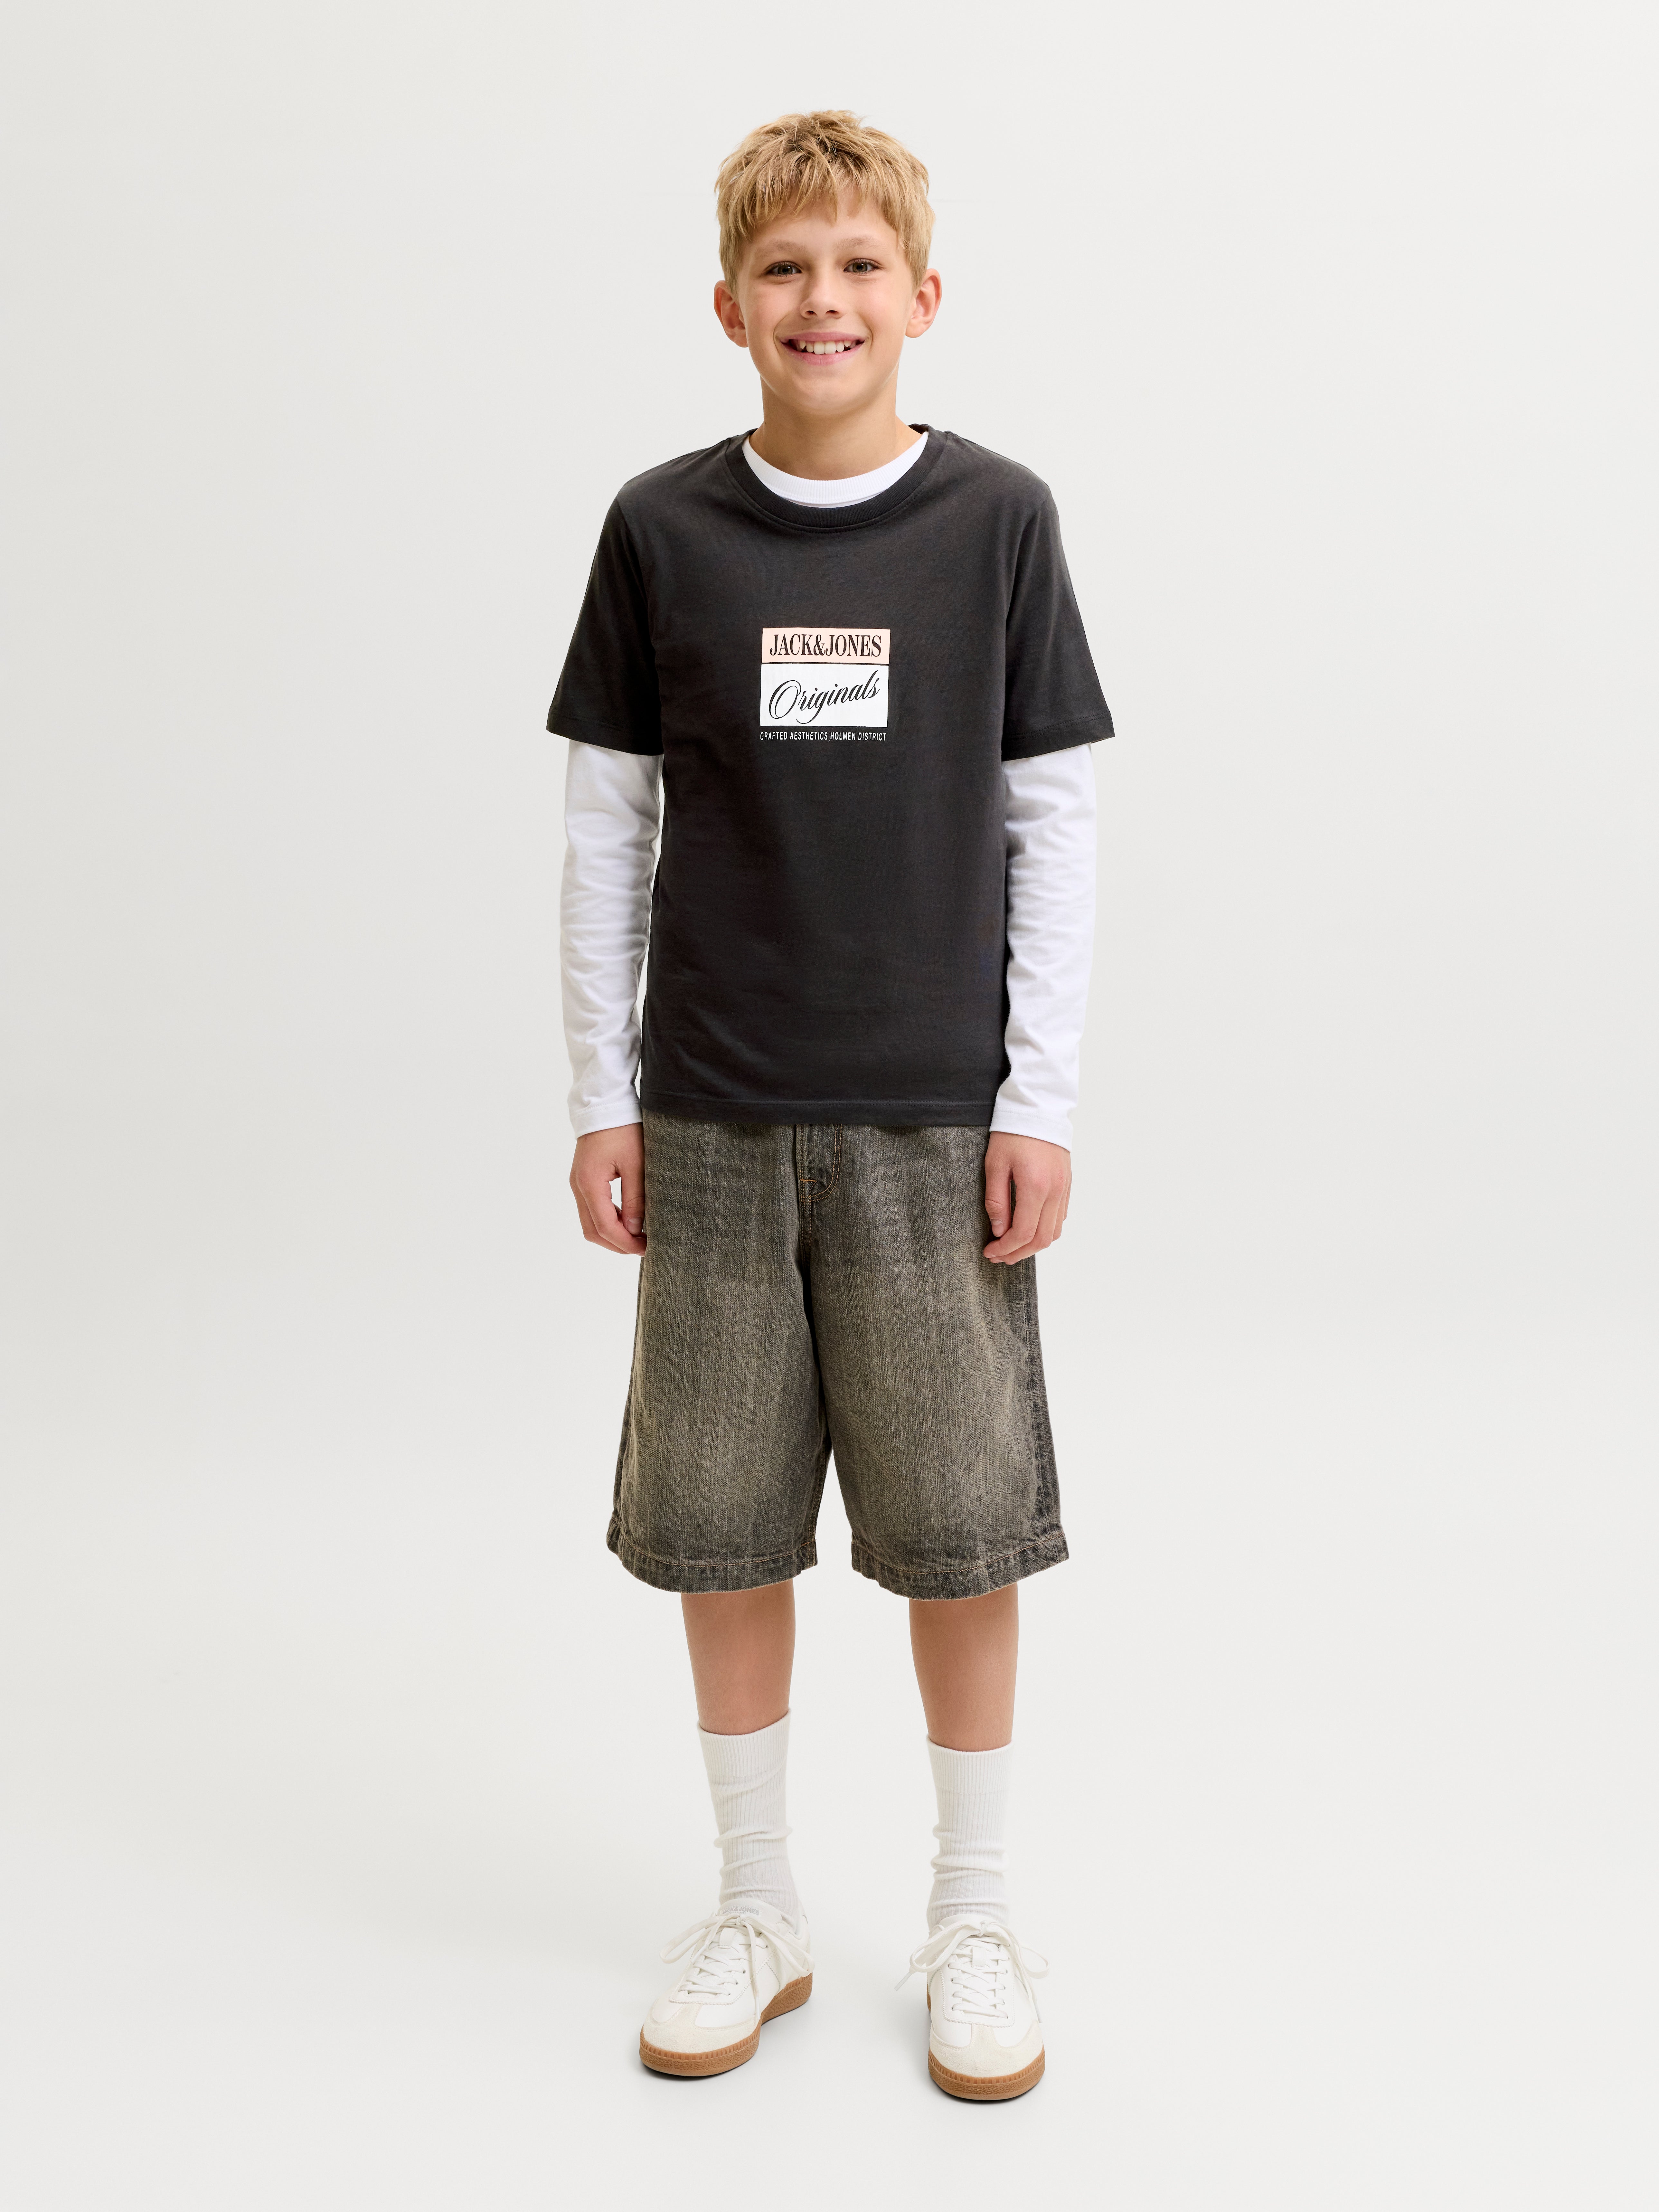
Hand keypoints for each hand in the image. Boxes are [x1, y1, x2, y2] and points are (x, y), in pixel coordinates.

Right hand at [570, 1123, 646, 1255]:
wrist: (604, 1104)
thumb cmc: (623, 1129)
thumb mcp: (635, 1163)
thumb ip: (635, 1198)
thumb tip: (635, 1230)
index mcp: (590, 1183)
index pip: (605, 1226)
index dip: (625, 1243)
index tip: (646, 1248)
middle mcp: (578, 1186)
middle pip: (593, 1231)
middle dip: (617, 1244)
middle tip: (644, 1247)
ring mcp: (578, 1184)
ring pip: (590, 1223)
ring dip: (612, 1234)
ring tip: (639, 1236)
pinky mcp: (583, 1180)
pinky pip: (592, 1210)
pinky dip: (608, 1220)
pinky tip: (628, 1220)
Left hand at [982, 1132, 1069, 1263]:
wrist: (1038, 1110)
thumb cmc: (1012, 1134)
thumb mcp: (994, 1165)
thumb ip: (996, 1201)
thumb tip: (999, 1231)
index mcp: (1035, 1187)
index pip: (1022, 1233)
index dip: (1005, 1248)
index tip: (989, 1251)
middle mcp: (1055, 1192)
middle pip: (1041, 1239)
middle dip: (1018, 1253)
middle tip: (998, 1257)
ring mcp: (1065, 1189)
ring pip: (1054, 1232)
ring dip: (1033, 1246)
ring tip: (1012, 1247)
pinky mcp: (1068, 1185)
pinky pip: (1060, 1218)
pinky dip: (1045, 1231)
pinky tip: (1028, 1229)